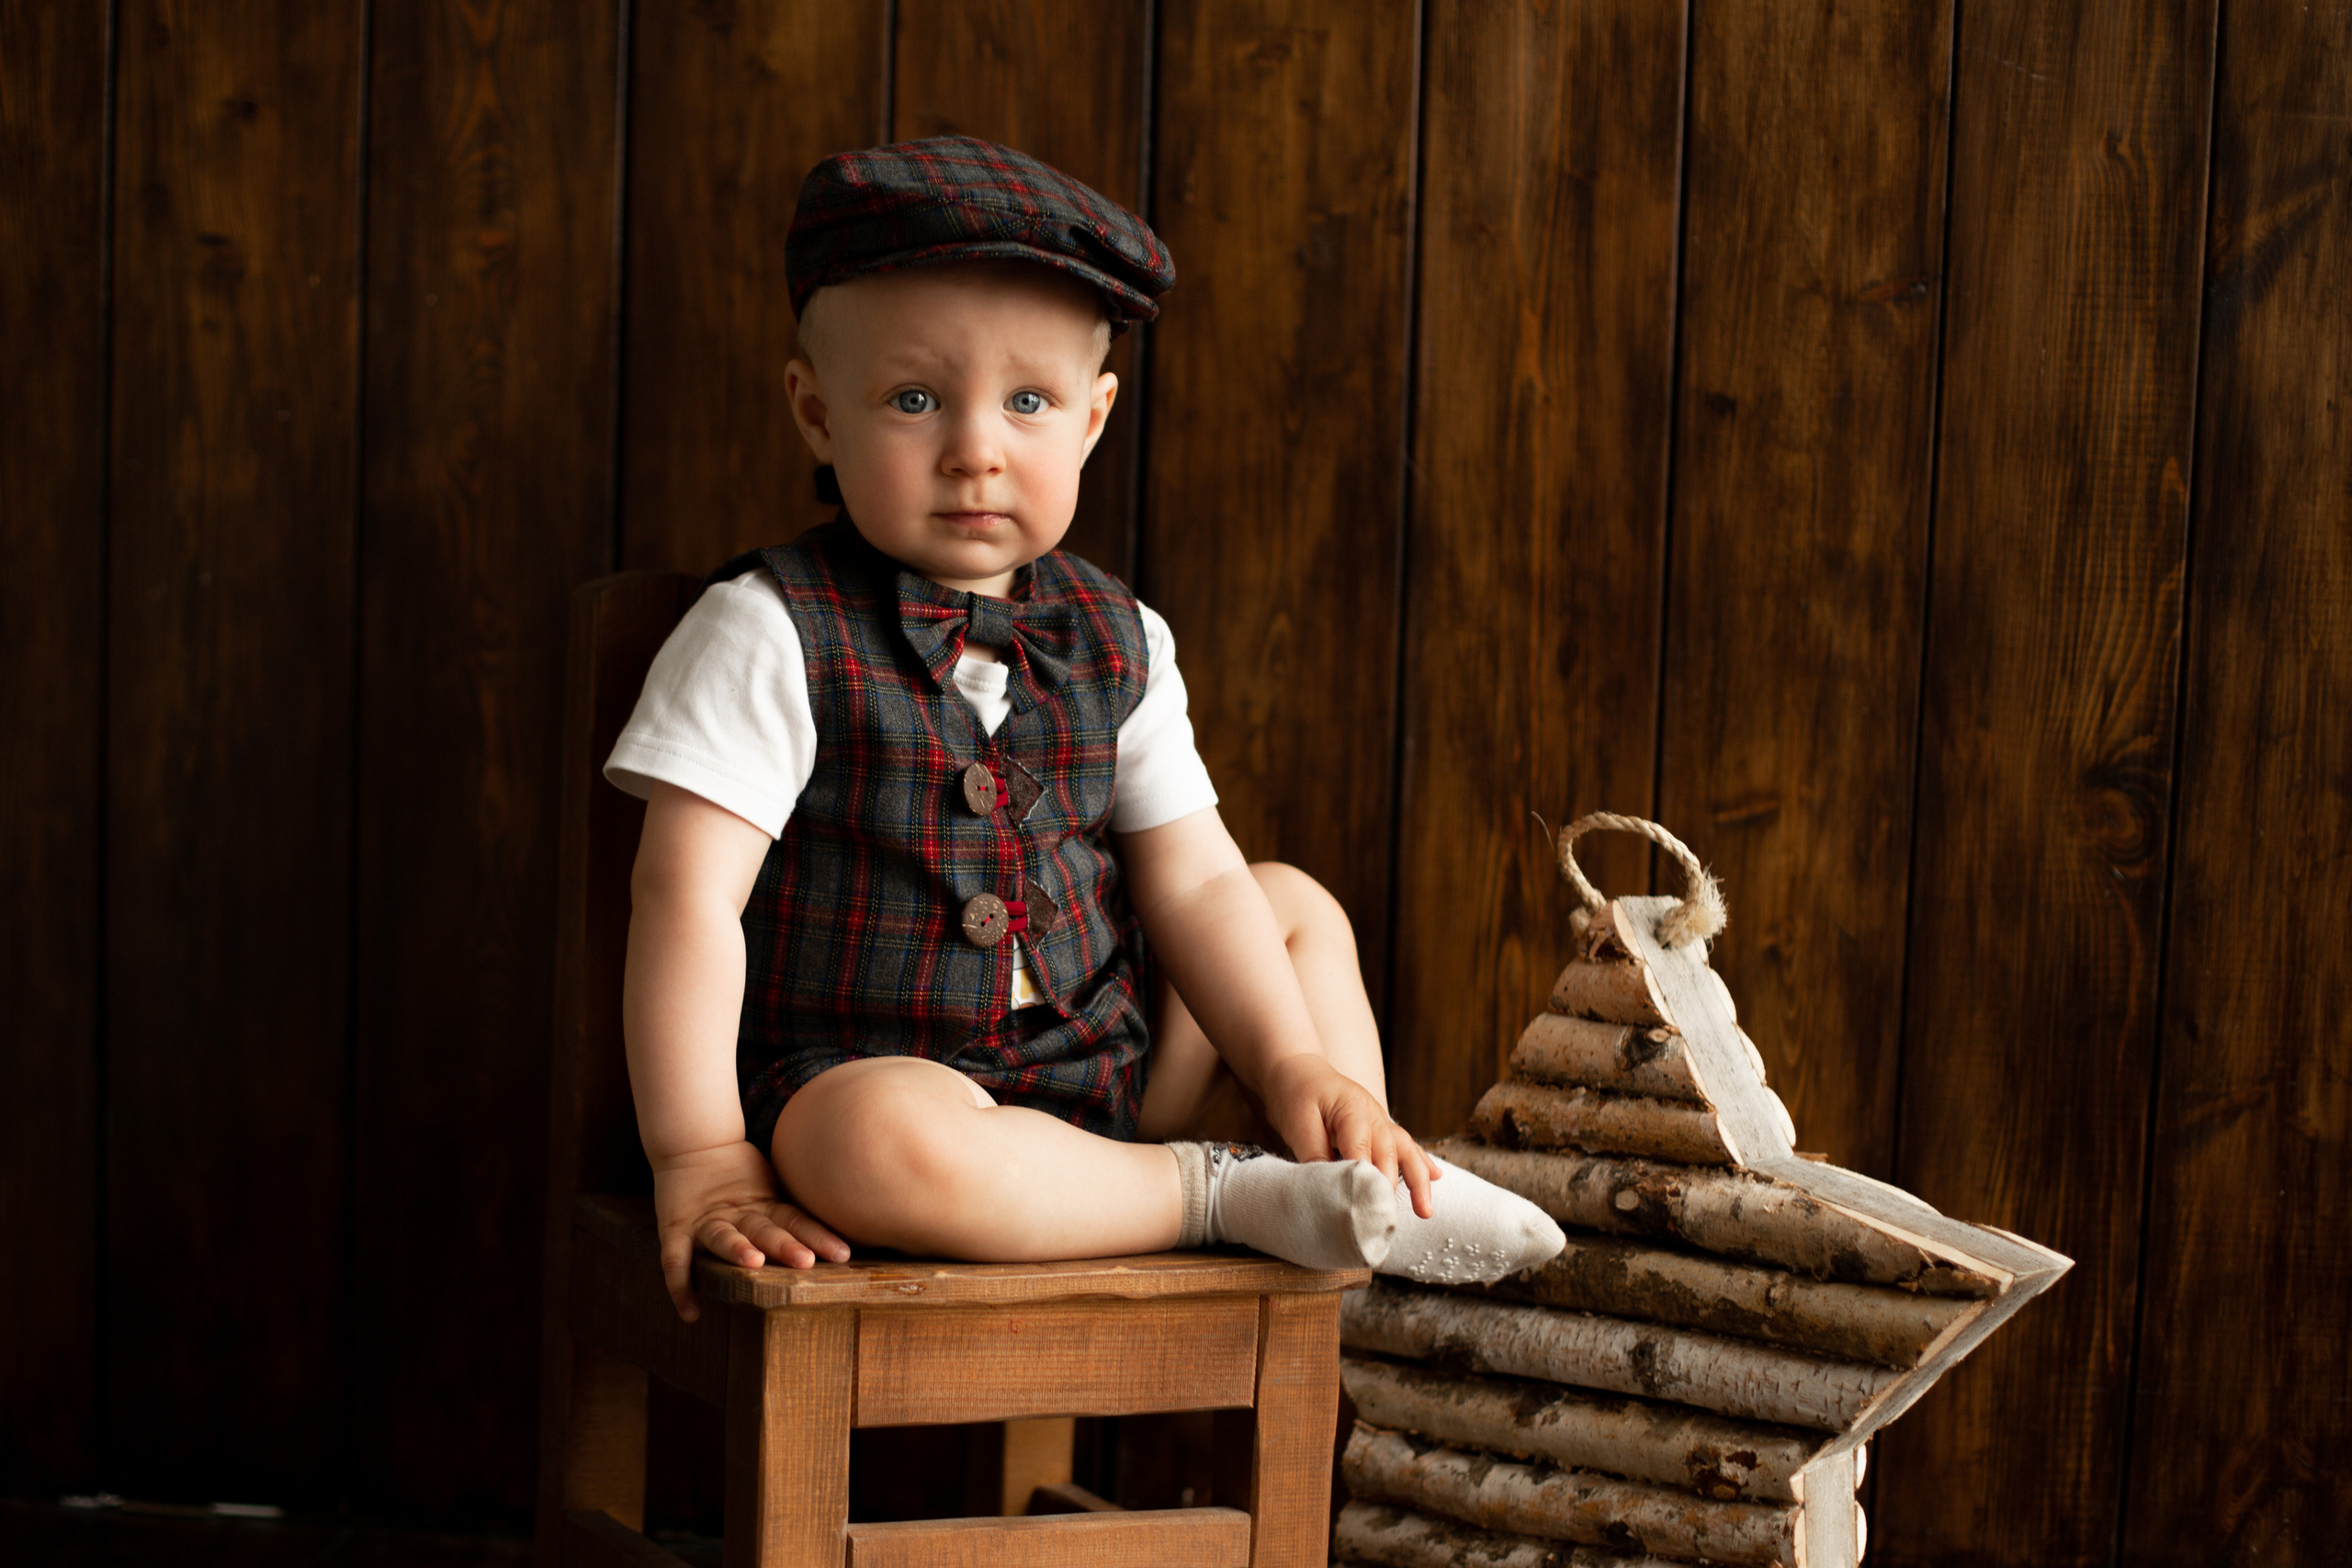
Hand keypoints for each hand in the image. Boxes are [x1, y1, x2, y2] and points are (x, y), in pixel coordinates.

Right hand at [651, 1140, 850, 1319]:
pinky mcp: (675, 1229)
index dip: (818, 1235)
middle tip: (806, 1261)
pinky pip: (674, 1261)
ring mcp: (704, 1221)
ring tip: (753, 1262)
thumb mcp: (768, 1184)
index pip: (795, 1219)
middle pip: (763, 1229)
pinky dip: (680, 1287)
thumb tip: (840, 1215)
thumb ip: (789, 1206)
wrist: (691, 1142)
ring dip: (737, 1250)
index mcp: (763, 1204)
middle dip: (784, 1245)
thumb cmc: (736, 1171)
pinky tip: (692, 1314)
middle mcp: (736, 1213)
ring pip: (722, 1237)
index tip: (842, 1254)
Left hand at [1257, 1053, 1439, 1219]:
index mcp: (1353, 1110)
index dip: (1364, 1183)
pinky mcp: (1378, 1128)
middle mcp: (1374, 1115)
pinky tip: (1435, 1177)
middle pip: (1390, 1155)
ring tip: (1425, 1210)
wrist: (1297, 1070)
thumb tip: (1327, 1190)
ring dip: (1418, 1181)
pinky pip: (1404, 1146)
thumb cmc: (1295, 1094)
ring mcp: (1380, 1121)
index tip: (1364, 1211)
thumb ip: (1314, 1155)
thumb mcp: (1297, 1123)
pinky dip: (1420, 1162)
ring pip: (1406, 1151)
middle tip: (1386, 1223)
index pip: (1363, 1152)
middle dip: (1390, 1190)